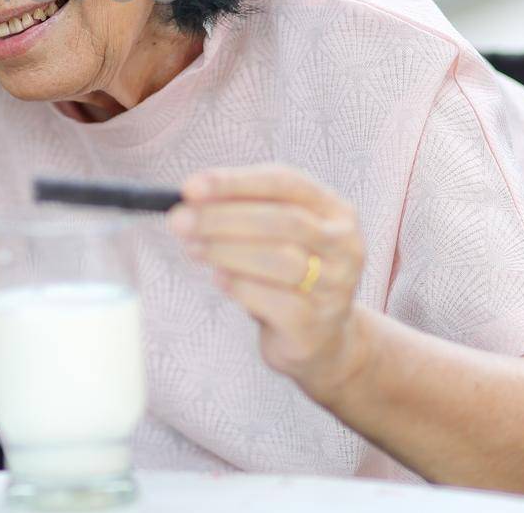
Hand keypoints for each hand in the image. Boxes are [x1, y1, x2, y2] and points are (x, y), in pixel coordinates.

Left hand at [168, 164, 368, 398]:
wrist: (319, 340)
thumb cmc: (286, 276)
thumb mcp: (273, 235)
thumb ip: (241, 211)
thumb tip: (190, 198)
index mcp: (335, 211)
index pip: (285, 182)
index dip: (235, 182)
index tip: (190, 187)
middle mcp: (344, 246)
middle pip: (283, 221)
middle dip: (223, 218)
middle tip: (179, 221)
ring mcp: (336, 287)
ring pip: (281, 260)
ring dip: (226, 250)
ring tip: (192, 248)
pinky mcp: (316, 325)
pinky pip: (275, 301)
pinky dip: (239, 285)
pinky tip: (218, 279)